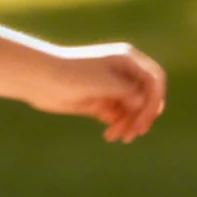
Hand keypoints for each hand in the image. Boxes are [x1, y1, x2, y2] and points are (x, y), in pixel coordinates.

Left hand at [31, 42, 166, 142]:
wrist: (41, 79)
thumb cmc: (73, 75)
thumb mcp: (106, 83)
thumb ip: (129, 93)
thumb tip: (145, 104)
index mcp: (128, 60)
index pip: (154, 80)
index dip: (155, 100)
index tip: (146, 118)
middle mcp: (122, 73)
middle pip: (145, 97)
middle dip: (141, 116)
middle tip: (134, 133)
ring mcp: (111, 88)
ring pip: (131, 109)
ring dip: (129, 124)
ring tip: (118, 137)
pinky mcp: (99, 101)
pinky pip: (117, 116)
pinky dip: (117, 126)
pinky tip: (109, 135)